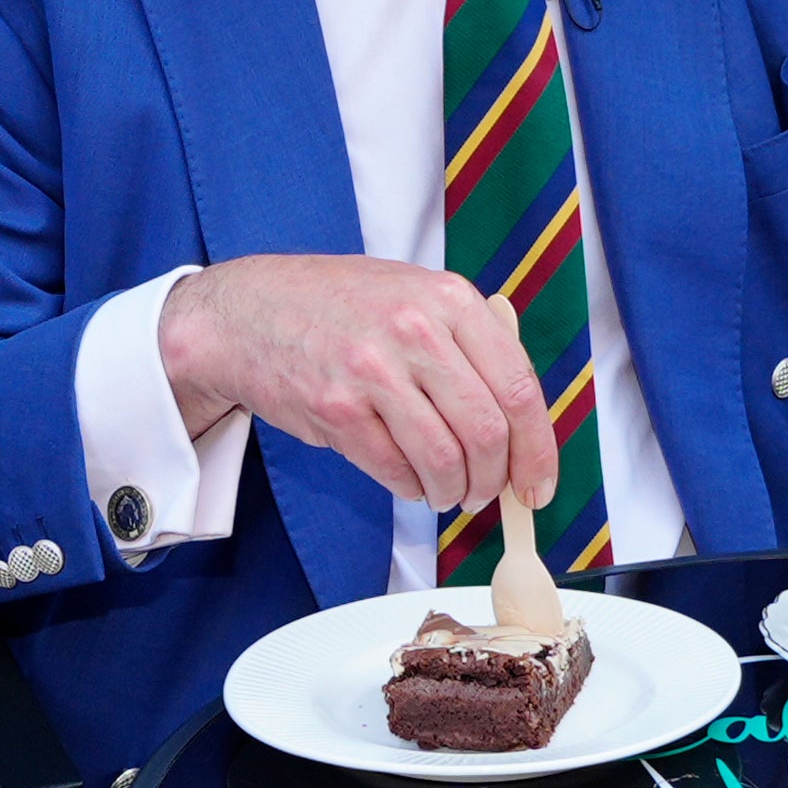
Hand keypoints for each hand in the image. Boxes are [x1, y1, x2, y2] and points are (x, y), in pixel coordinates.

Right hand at [158, 253, 550, 511]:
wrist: (249, 310)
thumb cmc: (342, 307)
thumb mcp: (416, 294)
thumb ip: (471, 342)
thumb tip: (522, 421)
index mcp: (451, 299)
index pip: (520, 389)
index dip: (538, 450)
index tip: (538, 485)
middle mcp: (416, 330)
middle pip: (487, 432)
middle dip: (494, 479)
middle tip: (486, 494)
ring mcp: (373, 370)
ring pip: (444, 459)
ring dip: (453, 491)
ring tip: (448, 492)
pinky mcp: (336, 409)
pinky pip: (395, 470)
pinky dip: (412, 488)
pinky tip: (410, 480)